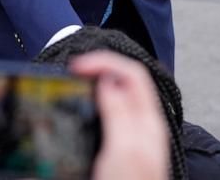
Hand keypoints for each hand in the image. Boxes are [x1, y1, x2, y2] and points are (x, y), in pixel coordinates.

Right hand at [70, 52, 168, 179]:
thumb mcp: (123, 151)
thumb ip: (119, 113)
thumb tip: (108, 79)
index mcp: (147, 122)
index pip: (131, 75)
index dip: (104, 63)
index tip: (77, 66)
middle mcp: (142, 128)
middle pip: (124, 84)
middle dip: (99, 71)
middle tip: (72, 72)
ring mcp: (131, 142)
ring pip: (116, 101)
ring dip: (95, 88)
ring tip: (73, 86)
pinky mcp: (119, 155)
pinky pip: (108, 121)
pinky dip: (93, 110)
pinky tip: (79, 115)